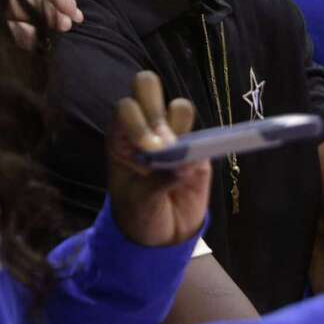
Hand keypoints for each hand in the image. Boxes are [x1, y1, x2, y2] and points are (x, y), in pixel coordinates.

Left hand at [106, 71, 210, 247]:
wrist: (161, 237)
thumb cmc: (138, 215)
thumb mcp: (140, 202)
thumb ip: (159, 181)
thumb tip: (185, 165)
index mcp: (120, 138)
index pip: (126, 107)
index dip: (138, 121)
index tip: (149, 152)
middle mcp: (145, 129)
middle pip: (147, 86)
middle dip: (154, 101)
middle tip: (163, 138)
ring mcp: (173, 136)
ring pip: (179, 106)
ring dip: (180, 126)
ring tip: (177, 156)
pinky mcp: (197, 149)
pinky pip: (203, 133)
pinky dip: (203, 144)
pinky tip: (193, 167)